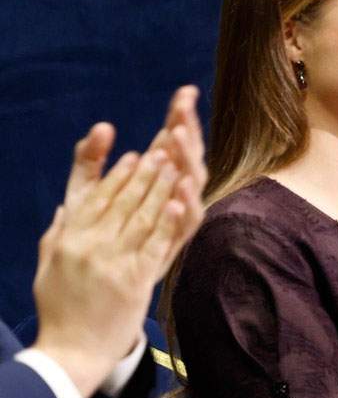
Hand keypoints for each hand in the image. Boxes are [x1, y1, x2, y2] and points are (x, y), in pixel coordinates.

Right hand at [31, 87, 208, 397]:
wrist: (71, 352)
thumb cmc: (59, 308)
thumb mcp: (48, 266)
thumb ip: (58, 234)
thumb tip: (66, 208)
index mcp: (67, 239)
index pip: (96, 197)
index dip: (117, 174)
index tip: (135, 154)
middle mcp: (89, 246)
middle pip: (122, 201)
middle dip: (145, 172)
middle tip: (164, 148)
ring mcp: (113, 263)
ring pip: (141, 217)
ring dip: (160, 188)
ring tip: (176, 165)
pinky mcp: (134, 282)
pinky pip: (154, 246)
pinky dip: (167, 223)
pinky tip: (179, 202)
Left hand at [63, 86, 207, 266]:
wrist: (96, 306)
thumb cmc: (93, 245)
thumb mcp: (83, 195)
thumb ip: (90, 159)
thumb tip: (104, 127)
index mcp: (157, 179)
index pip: (173, 139)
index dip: (180, 116)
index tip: (185, 91)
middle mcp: (173, 197)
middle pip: (188, 157)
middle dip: (188, 131)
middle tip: (182, 111)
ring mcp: (176, 220)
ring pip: (193, 186)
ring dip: (189, 162)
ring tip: (179, 139)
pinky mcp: (173, 246)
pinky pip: (185, 224)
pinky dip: (186, 206)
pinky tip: (180, 190)